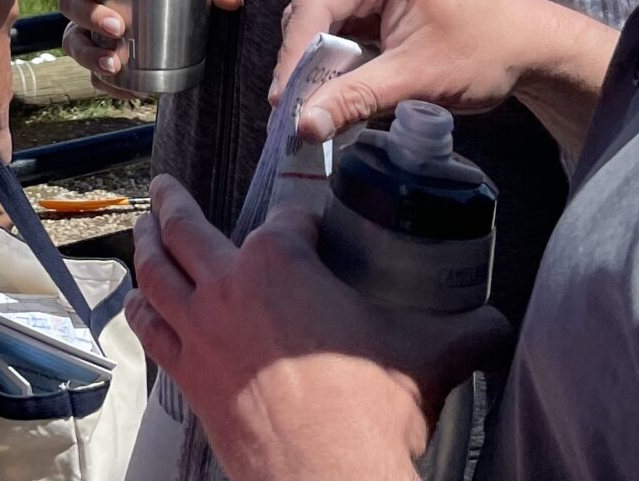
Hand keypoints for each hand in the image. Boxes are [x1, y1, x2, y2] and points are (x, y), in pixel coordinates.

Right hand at [56, 0, 241, 94]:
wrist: (186, 19)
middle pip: (69, 2)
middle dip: (89, 15)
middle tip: (118, 27)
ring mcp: (89, 30)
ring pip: (73, 40)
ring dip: (89, 53)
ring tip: (114, 63)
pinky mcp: (101, 58)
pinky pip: (91, 74)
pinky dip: (106, 83)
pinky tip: (128, 90)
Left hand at [126, 175, 508, 480]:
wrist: (328, 476)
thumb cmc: (372, 409)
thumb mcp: (429, 355)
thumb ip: (468, 330)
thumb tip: (499, 323)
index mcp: (280, 260)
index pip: (288, 218)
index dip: (302, 217)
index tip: (308, 222)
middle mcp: (227, 283)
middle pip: (187, 227)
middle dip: (173, 201)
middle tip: (163, 185)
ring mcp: (200, 329)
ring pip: (154, 271)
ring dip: (145, 245)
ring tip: (142, 230)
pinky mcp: (187, 374)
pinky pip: (149, 330)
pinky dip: (140, 310)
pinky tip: (139, 303)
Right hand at [271, 0, 613, 154]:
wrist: (533, 45)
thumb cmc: (486, 51)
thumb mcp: (418, 79)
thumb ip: (355, 99)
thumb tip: (302, 126)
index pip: (315, 5)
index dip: (293, 57)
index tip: (281, 104)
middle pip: (311, 9)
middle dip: (301, 62)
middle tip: (292, 113)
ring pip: (319, 19)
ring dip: (315, 63)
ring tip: (308, 107)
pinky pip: (338, 24)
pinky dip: (334, 59)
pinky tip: (332, 90)